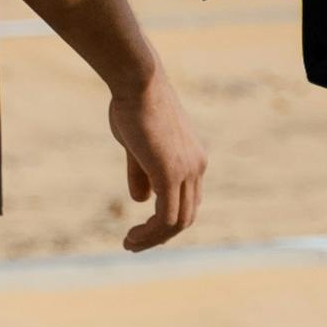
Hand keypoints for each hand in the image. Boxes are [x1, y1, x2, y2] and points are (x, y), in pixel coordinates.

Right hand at [109, 61, 206, 252]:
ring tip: (130, 244)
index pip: (188, 200)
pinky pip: (165, 217)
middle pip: (186, 215)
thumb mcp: (136, 145)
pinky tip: (132, 237)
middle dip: (160, 235)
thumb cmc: (133, 105)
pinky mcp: (170, 173)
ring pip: (177, 221)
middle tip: (134, 243)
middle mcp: (196, 166)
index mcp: (193, 158)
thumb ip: (141, 172)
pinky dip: (150, 233)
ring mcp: (186, 171)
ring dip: (153, 239)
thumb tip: (142, 200)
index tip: (142, 229)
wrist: (137, 81)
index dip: (166, 220)